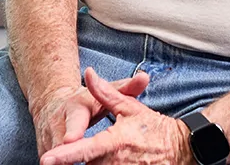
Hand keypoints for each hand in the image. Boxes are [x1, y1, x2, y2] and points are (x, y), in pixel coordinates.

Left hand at [40, 67, 192, 164]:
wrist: (182, 148)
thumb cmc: (154, 128)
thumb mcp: (129, 107)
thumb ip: (105, 93)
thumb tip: (89, 73)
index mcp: (115, 142)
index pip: (84, 150)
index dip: (65, 156)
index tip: (47, 159)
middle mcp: (117, 162)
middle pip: (87, 164)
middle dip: (84, 156)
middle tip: (106, 142)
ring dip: (97, 162)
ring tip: (117, 152)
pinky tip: (113, 160)